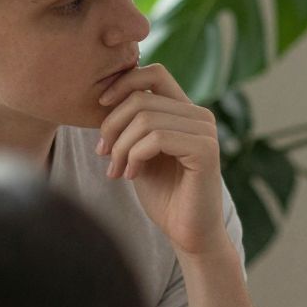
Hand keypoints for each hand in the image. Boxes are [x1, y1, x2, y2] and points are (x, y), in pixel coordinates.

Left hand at [97, 62, 228, 256]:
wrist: (188, 234)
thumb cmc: (163, 196)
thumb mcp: (138, 152)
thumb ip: (130, 125)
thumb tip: (104, 97)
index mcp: (186, 111)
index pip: (154, 73)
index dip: (123, 82)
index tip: (100, 107)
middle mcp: (200, 116)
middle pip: (141, 98)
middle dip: (112, 126)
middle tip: (104, 155)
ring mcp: (205, 132)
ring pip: (146, 118)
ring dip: (121, 146)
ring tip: (116, 170)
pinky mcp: (206, 151)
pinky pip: (157, 138)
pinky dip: (135, 156)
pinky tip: (131, 175)